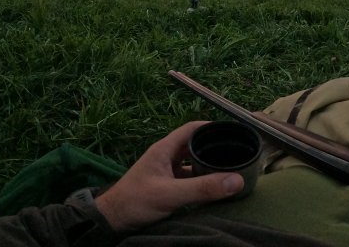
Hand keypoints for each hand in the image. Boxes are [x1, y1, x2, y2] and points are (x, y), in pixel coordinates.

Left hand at [95, 121, 244, 231]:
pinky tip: (212, 188)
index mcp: (165, 149)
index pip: (192, 129)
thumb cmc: (135, 202)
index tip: (233, 132)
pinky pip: (189, 178)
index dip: (212, 127)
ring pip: (193, 163)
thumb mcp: (170, 194)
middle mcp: (166, 156)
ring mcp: (166, 171)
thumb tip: (236, 180)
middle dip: (214, 147)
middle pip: (195, 145)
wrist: (111, 221)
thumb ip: (202, 188)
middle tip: (237, 153)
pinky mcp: (166, 185)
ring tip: (230, 169)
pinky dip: (201, 180)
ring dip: (208, 165)